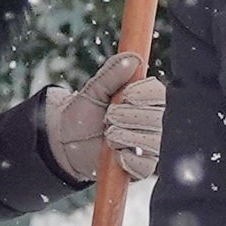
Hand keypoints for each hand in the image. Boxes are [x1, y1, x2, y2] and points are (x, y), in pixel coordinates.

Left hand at [49, 53, 164, 183]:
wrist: (67, 141)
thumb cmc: (84, 113)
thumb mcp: (93, 89)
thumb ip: (112, 73)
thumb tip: (132, 58)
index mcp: (146, 99)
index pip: (158, 93)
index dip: (143, 94)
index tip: (125, 95)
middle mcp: (154, 121)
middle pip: (157, 118)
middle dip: (128, 116)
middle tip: (108, 116)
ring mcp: (151, 145)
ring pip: (152, 141)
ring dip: (125, 137)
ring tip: (108, 135)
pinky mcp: (143, 167)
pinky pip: (145, 165)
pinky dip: (127, 158)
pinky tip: (114, 153)